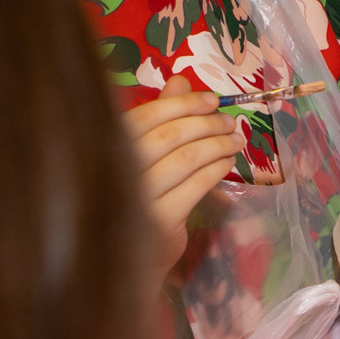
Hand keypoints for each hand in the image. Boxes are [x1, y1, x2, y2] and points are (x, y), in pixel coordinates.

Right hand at [125, 73, 240, 264]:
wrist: (122, 257)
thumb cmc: (133, 197)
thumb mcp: (141, 155)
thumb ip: (157, 117)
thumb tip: (179, 80)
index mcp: (105, 148)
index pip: (146, 116)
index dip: (183, 104)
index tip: (212, 99)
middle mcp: (114, 171)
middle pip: (168, 136)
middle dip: (206, 124)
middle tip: (229, 122)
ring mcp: (136, 197)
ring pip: (185, 160)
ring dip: (217, 145)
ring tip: (235, 140)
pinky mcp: (159, 221)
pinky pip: (195, 186)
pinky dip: (216, 170)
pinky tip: (227, 162)